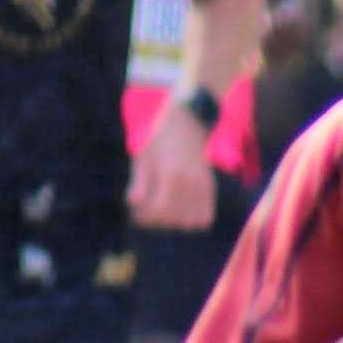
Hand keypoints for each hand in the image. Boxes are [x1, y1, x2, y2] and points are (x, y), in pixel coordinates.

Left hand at [127, 101, 218, 230]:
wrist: (186, 120)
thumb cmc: (158, 138)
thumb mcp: (143, 157)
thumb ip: (139, 183)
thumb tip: (133, 203)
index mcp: (169, 174)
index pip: (158, 211)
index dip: (144, 218)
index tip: (136, 214)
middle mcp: (188, 182)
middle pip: (172, 220)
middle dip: (155, 221)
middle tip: (146, 212)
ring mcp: (201, 185)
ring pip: (189, 222)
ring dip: (174, 222)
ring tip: (162, 211)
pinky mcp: (209, 186)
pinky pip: (205, 216)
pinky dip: (193, 220)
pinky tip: (180, 212)